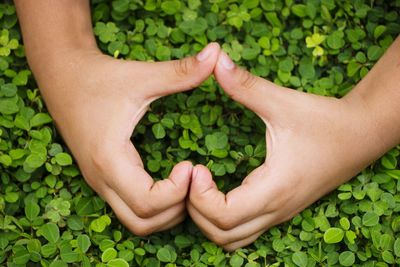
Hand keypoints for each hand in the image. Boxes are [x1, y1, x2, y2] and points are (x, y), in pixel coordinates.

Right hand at [34, 43, 219, 234]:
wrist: (62, 77)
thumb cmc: (99, 78)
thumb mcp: (141, 76)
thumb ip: (180, 71)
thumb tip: (216, 52)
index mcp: (110, 159)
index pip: (147, 204)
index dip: (178, 192)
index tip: (192, 165)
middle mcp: (102, 180)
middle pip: (143, 223)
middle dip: (175, 209)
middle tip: (193, 178)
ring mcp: (100, 183)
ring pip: (136, 223)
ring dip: (166, 213)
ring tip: (184, 182)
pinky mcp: (103, 179)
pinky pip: (130, 209)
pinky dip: (154, 208)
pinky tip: (170, 184)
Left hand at [187, 51, 384, 249]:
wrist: (362, 135)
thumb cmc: (325, 120)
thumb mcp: (282, 102)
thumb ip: (246, 85)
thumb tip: (215, 62)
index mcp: (274, 188)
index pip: (223, 216)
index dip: (199, 197)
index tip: (195, 166)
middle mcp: (275, 209)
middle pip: (221, 234)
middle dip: (196, 210)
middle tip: (191, 176)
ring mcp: (278, 213)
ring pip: (232, 239)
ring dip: (208, 220)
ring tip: (201, 187)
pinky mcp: (280, 209)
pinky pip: (244, 230)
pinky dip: (222, 220)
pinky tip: (218, 193)